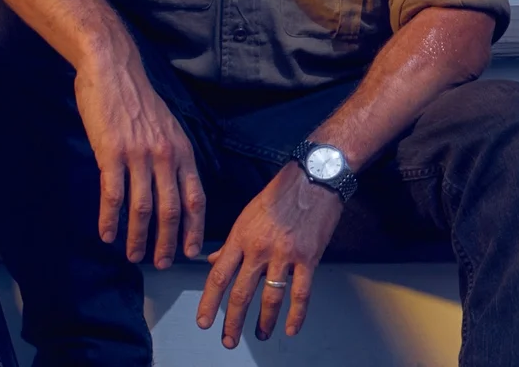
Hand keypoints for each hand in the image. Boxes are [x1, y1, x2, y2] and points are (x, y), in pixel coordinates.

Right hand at [74, 46, 205, 267]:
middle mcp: (166, 156)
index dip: (194, 228)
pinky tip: (106, 234)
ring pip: (143, 207)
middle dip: (168, 241)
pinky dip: (110, 219)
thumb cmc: (138, 100)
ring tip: (133, 256)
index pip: (196, 197)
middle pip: (172, 209)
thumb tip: (174, 186)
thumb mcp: (168, 127)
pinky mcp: (112, 154)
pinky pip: (114, 194)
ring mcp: (139, 155)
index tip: (192, 252)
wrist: (113, 70)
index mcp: (183, 151)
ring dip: (138, 236)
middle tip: (161, 264)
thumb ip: (172, 156)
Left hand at [196, 163, 343, 345]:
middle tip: (228, 339)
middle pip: (241, 292)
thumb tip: (213, 261)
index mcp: (241, 237)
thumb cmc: (280, 195)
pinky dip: (296, 314)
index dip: (209, 302)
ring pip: (270, 296)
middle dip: (232, 320)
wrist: (314, 178)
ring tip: (260, 335)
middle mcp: (259, 248)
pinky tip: (291, 328)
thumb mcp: (247, 215)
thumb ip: (231, 242)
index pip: (219, 276)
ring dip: (264, 321)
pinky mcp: (308, 257)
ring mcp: (284, 253)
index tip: (204, 322)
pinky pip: (301, 292)